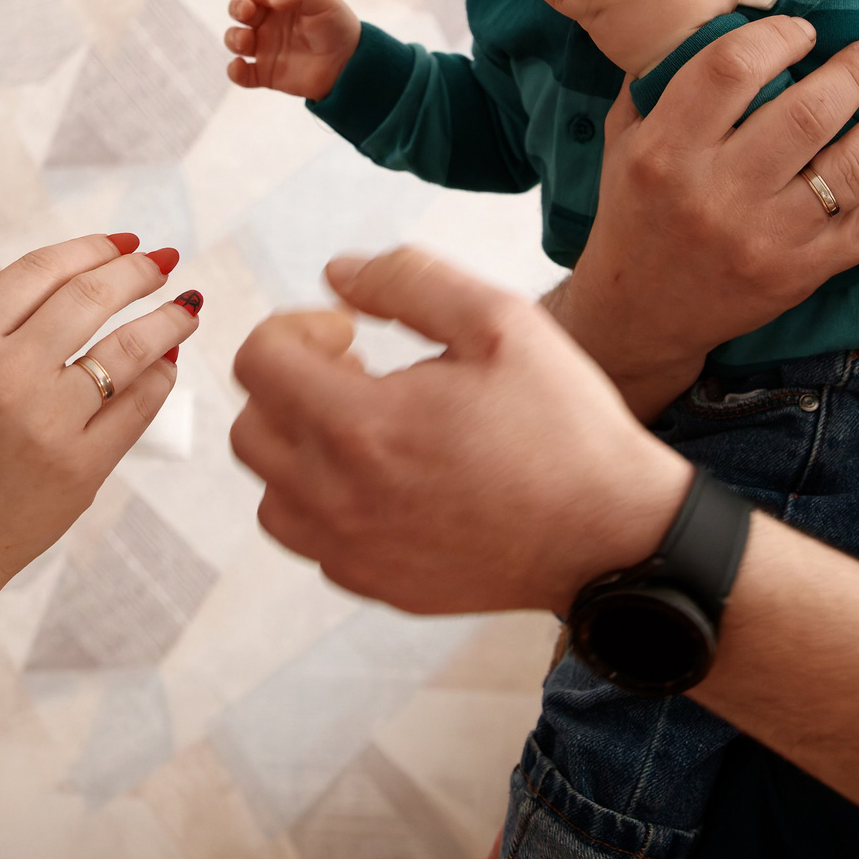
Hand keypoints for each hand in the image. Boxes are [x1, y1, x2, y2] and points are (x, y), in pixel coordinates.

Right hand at [0, 234, 201, 604]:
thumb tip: (64, 282)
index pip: (41, 271)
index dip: (92, 248)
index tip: (123, 243)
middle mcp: (5, 376)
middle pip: (91, 296)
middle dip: (138, 272)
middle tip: (162, 262)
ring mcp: (47, 423)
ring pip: (129, 348)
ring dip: (168, 318)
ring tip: (187, 305)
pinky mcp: (81, 468)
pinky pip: (139, 406)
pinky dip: (160, 376)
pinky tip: (166, 363)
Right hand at [224, 0, 360, 99]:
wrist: (350, 65)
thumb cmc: (338, 29)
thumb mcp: (325, 1)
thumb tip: (271, 0)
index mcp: (283, 3)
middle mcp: (270, 23)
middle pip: (239, 9)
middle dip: (236, 7)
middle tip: (247, 13)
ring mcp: (266, 49)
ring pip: (234, 39)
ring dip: (233, 37)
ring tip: (247, 41)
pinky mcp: (266, 74)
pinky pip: (241, 74)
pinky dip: (234, 71)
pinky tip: (240, 66)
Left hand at [231, 247, 689, 616]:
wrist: (608, 535)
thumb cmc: (561, 426)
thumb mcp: (498, 320)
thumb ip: (406, 280)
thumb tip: (336, 274)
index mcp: (361, 425)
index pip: (257, 360)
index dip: (297, 328)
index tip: (350, 333)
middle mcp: (338, 497)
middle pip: (249, 424)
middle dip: (292, 384)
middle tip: (361, 374)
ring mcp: (351, 550)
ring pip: (269, 488)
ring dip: (300, 446)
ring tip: (370, 430)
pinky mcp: (372, 584)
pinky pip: (308, 537)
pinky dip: (326, 501)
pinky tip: (388, 480)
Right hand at [554, 18, 858, 413]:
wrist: (641, 312)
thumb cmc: (634, 211)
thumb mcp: (625, 140)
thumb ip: (660, 82)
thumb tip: (715, 16)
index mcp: (666, 151)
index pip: (729, 69)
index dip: (778, 37)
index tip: (803, 31)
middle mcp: (717, 193)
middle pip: (804, 115)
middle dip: (852, 74)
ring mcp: (765, 237)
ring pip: (849, 170)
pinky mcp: (801, 272)